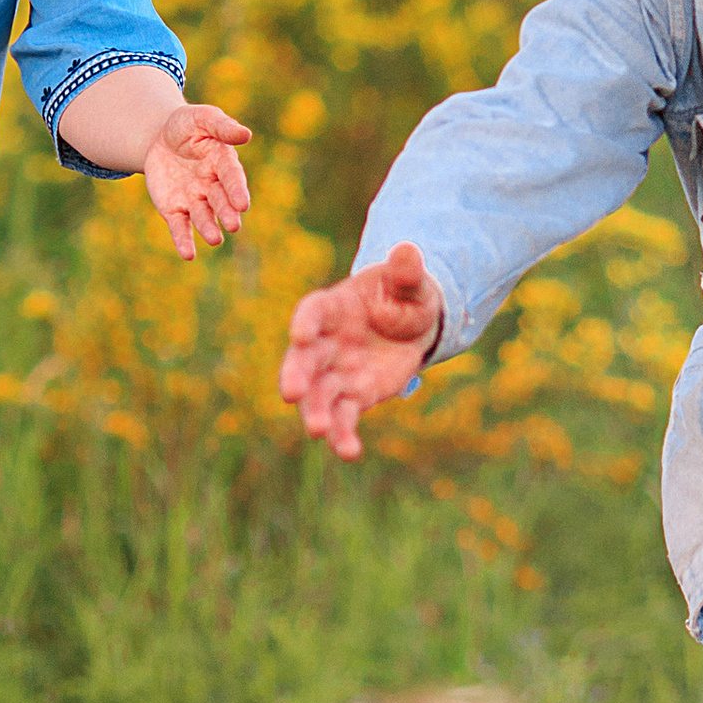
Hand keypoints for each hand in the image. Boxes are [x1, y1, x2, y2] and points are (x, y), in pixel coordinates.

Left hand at [142, 102, 252, 259]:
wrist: (159, 139)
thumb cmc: (186, 125)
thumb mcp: (200, 118)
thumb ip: (221, 125)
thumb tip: (246, 134)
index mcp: (222, 161)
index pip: (231, 177)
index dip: (237, 190)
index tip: (242, 203)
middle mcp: (212, 185)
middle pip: (220, 200)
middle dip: (226, 212)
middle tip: (232, 225)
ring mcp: (194, 199)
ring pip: (203, 216)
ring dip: (208, 228)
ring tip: (214, 239)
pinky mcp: (175, 209)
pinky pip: (180, 226)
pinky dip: (183, 240)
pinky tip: (188, 254)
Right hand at [279, 241, 444, 458]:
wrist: (412, 325)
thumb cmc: (404, 295)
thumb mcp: (410, 282)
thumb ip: (406, 271)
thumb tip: (407, 251)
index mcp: (333, 306)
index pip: (312, 312)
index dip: (305, 322)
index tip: (301, 334)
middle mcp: (326, 342)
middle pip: (304, 359)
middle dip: (297, 375)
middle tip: (291, 393)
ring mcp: (337, 372)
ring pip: (319, 395)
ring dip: (316, 413)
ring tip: (319, 431)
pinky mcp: (354, 396)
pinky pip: (344, 417)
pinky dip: (344, 436)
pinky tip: (349, 452)